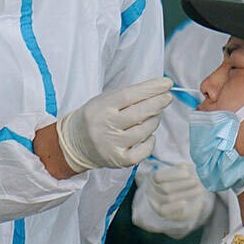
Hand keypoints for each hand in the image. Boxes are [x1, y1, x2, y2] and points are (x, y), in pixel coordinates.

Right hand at [56, 77, 172, 171]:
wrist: (75, 144)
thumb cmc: (96, 117)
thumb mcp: (104, 100)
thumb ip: (128, 96)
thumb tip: (159, 89)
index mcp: (101, 108)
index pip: (130, 96)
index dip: (151, 89)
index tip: (166, 83)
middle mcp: (106, 127)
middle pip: (139, 113)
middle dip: (158, 103)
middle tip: (168, 97)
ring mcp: (113, 146)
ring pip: (145, 131)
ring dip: (154, 120)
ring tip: (154, 114)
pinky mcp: (120, 160)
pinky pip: (144, 149)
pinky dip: (150, 140)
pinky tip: (148, 134)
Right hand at [137, 163, 211, 222]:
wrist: (183, 202)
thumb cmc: (180, 184)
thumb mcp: (180, 175)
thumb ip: (181, 170)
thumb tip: (183, 166)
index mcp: (152, 178)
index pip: (159, 175)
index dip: (173, 174)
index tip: (187, 173)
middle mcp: (149, 190)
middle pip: (165, 187)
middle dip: (182, 184)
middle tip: (196, 181)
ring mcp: (154, 202)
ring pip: (168, 198)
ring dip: (185, 194)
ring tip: (199, 190)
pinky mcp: (160, 213)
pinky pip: (165, 210)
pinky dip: (175, 206)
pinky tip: (185, 202)